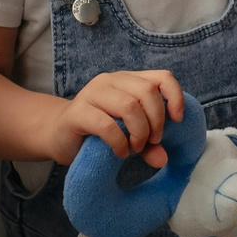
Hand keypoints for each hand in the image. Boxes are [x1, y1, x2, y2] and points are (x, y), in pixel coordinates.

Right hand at [51, 70, 186, 166]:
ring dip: (139, 132)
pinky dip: (119, 142)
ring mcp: (91, 94)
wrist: (58, 136)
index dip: (175, 97)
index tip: (177, 120)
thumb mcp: (129, 136)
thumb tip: (163, 159)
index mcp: (127, 80)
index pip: (161, 77)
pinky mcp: (76, 112)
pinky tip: (120, 152)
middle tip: (151, 142)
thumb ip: (149, 144)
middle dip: (156, 121)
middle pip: (147, 92)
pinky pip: (107, 125)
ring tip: (135, 148)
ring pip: (129, 106)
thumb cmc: (98, 132)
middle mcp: (110, 81)